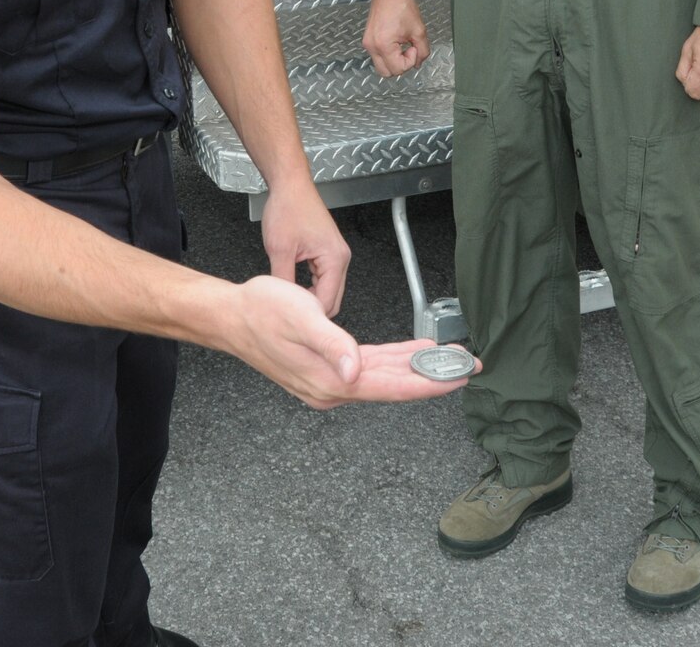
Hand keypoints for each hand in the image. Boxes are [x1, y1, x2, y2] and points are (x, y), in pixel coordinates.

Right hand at [223, 277, 472, 407]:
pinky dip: (394, 361)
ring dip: (416, 368)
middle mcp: (332, 388)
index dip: (428, 382)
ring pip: (384, 377)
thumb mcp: (300, 318)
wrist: (231, 316)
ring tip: (448, 360)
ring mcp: (330, 382)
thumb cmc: (260, 312)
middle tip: (467, 366)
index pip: (391, 385)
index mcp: (330, 379)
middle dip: (432, 376)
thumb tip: (356, 369)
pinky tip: (411, 354)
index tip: (458, 377)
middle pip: (394, 385)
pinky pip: (370, 369)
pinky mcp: (327, 371)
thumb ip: (332, 344)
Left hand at [261, 178, 350, 316]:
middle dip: (312, 310)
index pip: (328, 302)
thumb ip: (284, 281)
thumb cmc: (288, 209)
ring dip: (310, 298)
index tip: (291, 320)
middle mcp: (341, 258)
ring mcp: (336, 256)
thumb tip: (284, 306)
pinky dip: (310, 287)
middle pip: (333, 300)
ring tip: (289, 303)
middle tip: (289, 316)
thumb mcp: (280, 249)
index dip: (309, 315)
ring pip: (328, 291)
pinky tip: (294, 288)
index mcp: (335, 259)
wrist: (290, 186)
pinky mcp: (328, 252)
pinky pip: (323, 279)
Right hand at [363, 0, 429, 76]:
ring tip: (401, 46)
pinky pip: (378, 57)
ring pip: (381, 67)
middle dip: (401, 66)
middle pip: (386, 73)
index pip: (398, 69)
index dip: (410, 61)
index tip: (413, 47)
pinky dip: (388, 55)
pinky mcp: (367, 40)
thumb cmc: (402, 6)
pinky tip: (395, 43)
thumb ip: (422, 51)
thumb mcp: (419, 30)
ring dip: (394, 61)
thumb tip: (418, 63)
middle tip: (408, 50)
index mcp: (384, 45)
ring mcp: (368, 44)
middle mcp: (372, 47)